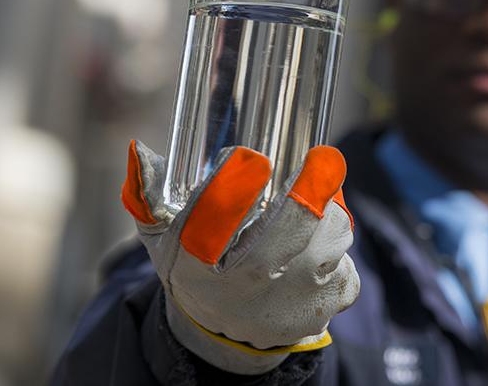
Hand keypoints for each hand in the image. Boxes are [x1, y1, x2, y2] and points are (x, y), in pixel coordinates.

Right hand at [121, 141, 359, 373]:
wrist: (232, 336)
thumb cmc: (200, 270)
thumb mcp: (164, 241)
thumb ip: (147, 197)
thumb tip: (139, 151)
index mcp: (202, 267)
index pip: (210, 228)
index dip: (229, 193)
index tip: (248, 159)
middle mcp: (253, 285)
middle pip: (289, 230)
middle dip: (307, 192)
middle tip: (321, 157)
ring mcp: (299, 296)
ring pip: (331, 230)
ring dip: (325, 208)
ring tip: (309, 201)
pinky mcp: (334, 298)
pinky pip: (347, 252)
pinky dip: (336, 237)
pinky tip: (316, 240)